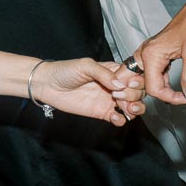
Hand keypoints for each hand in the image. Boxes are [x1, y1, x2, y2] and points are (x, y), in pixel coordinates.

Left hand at [31, 58, 145, 125]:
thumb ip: (103, 73)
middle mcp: (115, 86)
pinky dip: (122, 120)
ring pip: (133, 106)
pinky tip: (115, 117)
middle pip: (138, 92)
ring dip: (135, 108)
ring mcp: (110, 100)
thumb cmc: (64, 71)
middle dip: (134, 95)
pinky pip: (119, 118)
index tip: (128, 84)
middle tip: (118, 96)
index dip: (137, 81)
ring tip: (126, 109)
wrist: (47, 85)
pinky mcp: (102, 112)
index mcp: (114, 71)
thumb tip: (120, 84)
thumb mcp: (85, 65)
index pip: (135, 76)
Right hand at [135, 2, 185, 104]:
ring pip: (143, 79)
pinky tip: (172, 86)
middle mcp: (145, 54)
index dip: (170, 98)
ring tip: (174, 97)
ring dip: (156, 91)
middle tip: (168, 102)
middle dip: (147, 97)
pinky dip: (160, 83)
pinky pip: (152, 73)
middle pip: (137, 84)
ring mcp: (150, 53)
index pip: (152, 88)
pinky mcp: (157, 53)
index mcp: (150, 55)